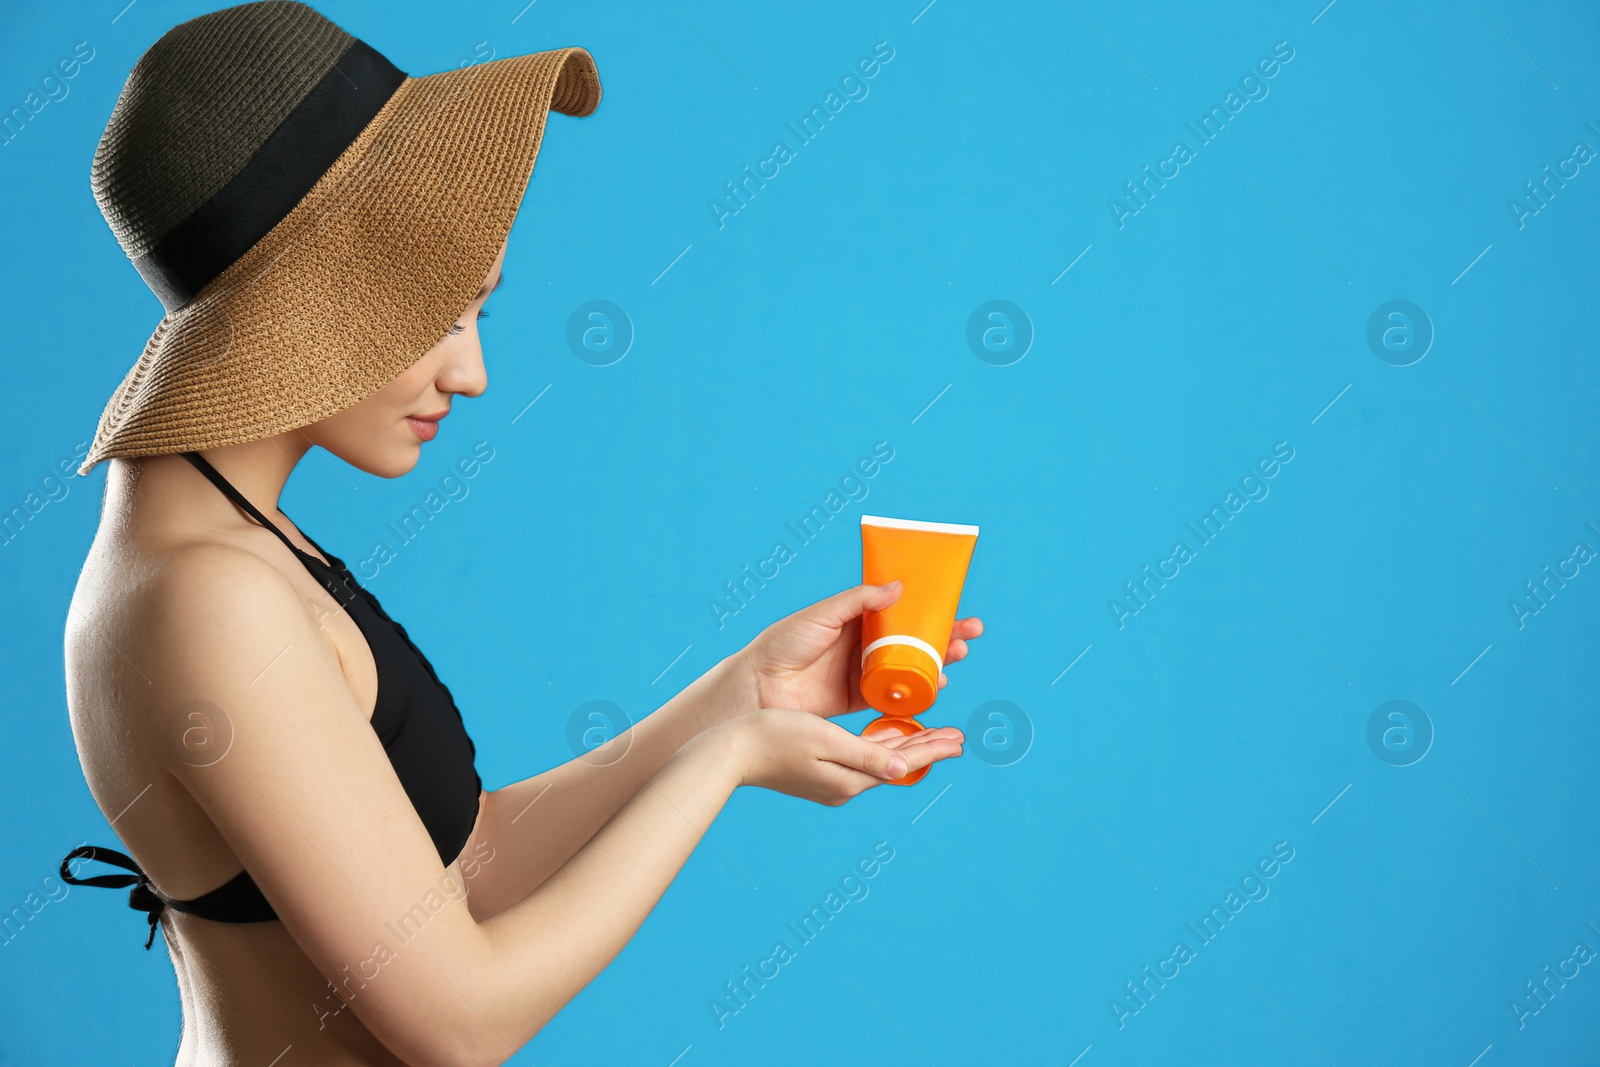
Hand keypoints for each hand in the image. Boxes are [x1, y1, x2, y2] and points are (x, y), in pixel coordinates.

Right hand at [725, 708, 964, 804]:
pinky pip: (861, 759)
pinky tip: (887, 737)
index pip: (902, 764)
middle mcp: (844, 785)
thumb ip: (865, 756)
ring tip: (930, 735)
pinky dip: (881, 747)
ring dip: (905, 747)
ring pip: (879, 761)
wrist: (731, 750)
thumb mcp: (825, 740)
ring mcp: (831, 782)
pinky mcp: (819, 773)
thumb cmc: (775, 737)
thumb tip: (902, 772)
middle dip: (926, 748)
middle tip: (956, 736)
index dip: (932, 749)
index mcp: (849, 780)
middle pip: (895, 764)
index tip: (960, 740)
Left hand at [736, 582, 984, 718]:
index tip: (956, 607)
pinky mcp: (857, 700)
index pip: (899, 611)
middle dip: (943, 636)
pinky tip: (935, 687)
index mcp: (853, 620)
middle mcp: (861, 646)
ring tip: (958, 657)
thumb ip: (860, 601)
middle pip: (911, 640)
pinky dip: (916, 692)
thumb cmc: (783, 644)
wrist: (758, 688)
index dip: (928, 610)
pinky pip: (893, 696)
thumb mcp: (822, 614)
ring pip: (908, 667)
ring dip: (936, 663)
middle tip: (970, 633)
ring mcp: (861, 673)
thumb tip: (899, 588)